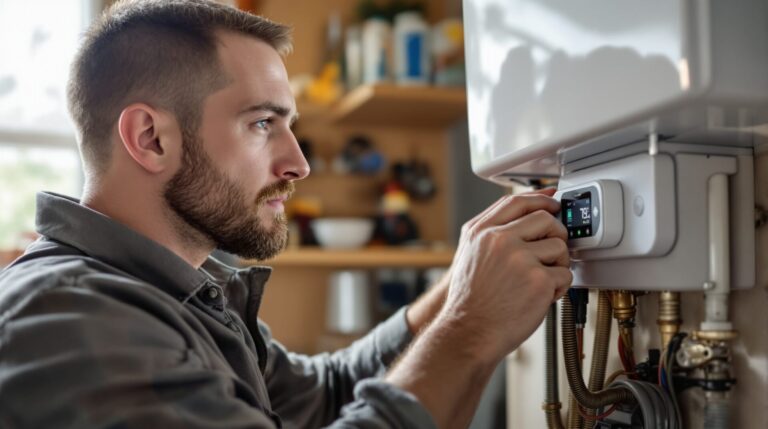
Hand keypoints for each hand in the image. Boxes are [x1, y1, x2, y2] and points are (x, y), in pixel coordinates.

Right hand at [440, 189, 571, 361]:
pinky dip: (558, 288)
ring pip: (560, 247)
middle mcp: (500, 240)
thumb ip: (492, 232)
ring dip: (558, 264)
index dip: (541, 199)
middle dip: (556, 234)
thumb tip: (525, 216)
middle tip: (552, 251)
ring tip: (541, 280)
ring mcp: (520, 259)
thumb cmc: (471, 300)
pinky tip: (541, 296)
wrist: (468, 331)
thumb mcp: (469, 254)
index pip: (517, 201)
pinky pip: (565, 274)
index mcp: (481, 232)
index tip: (553, 202)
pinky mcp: (539, 280)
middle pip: (545, 219)